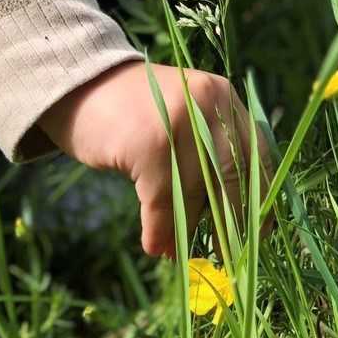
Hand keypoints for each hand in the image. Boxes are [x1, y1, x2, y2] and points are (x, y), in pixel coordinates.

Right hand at [38, 61, 274, 258]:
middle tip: (227, 252)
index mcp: (223, 98)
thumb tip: (231, 220)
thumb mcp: (183, 117)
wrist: (77, 85)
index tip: (257, 232)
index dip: (259, 197)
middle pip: (233, 173)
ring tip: (180, 253)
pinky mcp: (150, 143)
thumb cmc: (131, 112)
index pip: (256, 153)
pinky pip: (162, 199)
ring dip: (189, 229)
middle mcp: (208, 104)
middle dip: (232, 219)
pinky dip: (159, 228)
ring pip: (197, 190)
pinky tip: (154, 246)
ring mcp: (179, 121)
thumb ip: (210, 150)